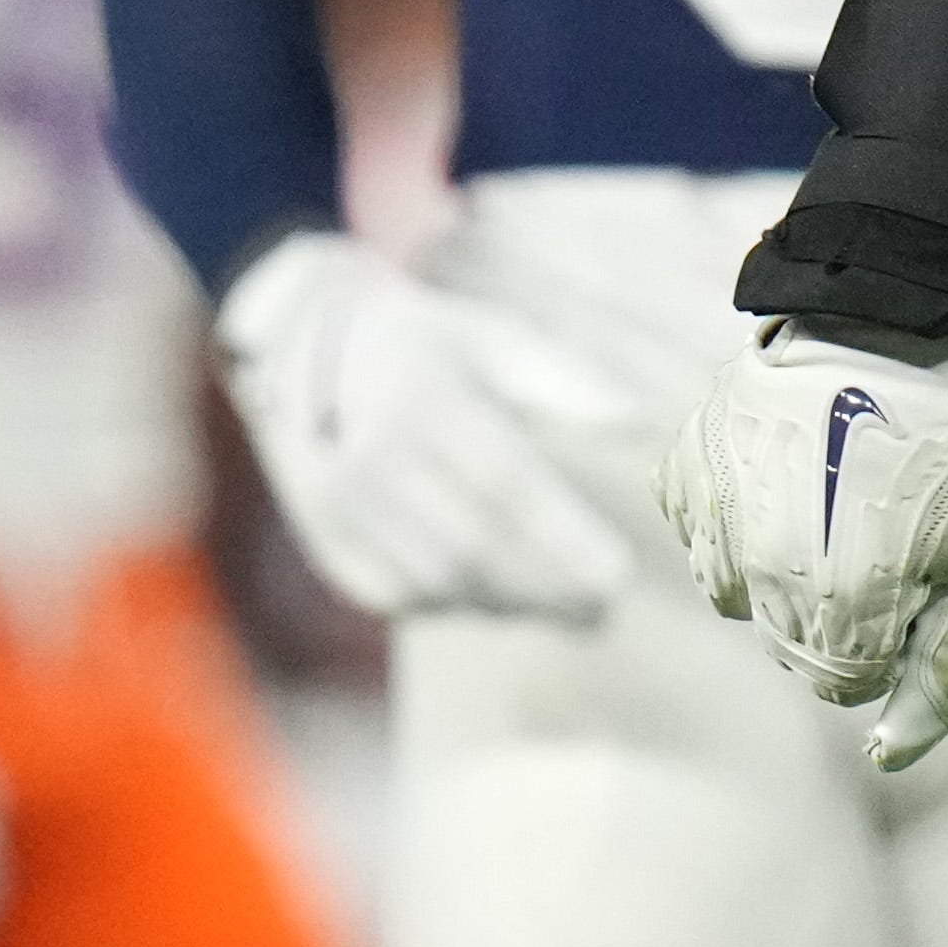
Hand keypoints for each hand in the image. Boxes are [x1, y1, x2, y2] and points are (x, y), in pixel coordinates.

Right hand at [214, 232, 639, 623]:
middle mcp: (371, 459)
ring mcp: (338, 507)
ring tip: (568, 609)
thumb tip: (638, 421)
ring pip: (434, 581)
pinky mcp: (325, 541)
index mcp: (422, 401)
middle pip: (471, 545)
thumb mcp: (497, 337)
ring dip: (508, 603)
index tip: (618, 573)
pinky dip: (455, 607)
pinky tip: (506, 602)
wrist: (309, 344)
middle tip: (605, 606)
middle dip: (545, 585)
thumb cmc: (433, 344)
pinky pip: (395, 595)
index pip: (504, 485)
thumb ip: (566, 380)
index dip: (563, 538)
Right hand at [660, 319, 947, 771]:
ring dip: (788, 565)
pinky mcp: (685, 468)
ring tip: (841, 489)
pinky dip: (742, 514)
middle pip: (791, 648)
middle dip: (845, 608)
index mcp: (841, 607)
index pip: (849, 684)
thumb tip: (887, 756)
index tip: (928, 564)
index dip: (900, 630)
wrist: (913, 309)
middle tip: (890, 522)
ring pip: (740, 597)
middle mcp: (758, 574)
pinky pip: (702, 532)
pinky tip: (792, 466)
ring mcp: (711, 518)